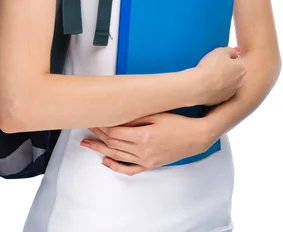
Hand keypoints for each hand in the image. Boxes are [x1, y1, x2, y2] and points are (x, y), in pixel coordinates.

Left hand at [80, 112, 207, 175]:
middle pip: (113, 144)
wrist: (196, 137)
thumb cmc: (178, 122)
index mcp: (143, 136)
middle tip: (86, 128)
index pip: (114, 132)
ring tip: (87, 144)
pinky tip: (106, 161)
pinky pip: (130, 169)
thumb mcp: (157, 114)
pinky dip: (116, 166)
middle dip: (98, 135)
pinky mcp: (151, 164)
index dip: (101, 126)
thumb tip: (118, 116)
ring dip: (101, 149)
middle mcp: (142, 151)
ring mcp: (146, 160)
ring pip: (117, 156)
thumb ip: (136, 117)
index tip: (93, 119)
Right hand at [196, 46, 246, 105]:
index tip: (219, 59)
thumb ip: (231, 50)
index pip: (237, 60)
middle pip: (234, 73)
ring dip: (221, 80)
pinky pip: (220, 92)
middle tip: (214, 66)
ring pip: (228, 83)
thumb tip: (238, 51)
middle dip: (227, 70)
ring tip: (209, 76)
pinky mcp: (222, 100)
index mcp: (242, 68)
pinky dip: (215, 88)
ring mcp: (232, 92)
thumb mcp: (220, 51)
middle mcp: (240, 82)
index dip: (227, 58)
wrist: (199, 85)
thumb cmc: (210, 66)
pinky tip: (207, 85)